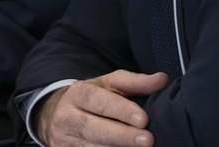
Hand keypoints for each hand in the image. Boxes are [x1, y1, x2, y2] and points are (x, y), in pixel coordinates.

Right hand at [37, 70, 167, 146]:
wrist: (57, 115)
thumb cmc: (92, 99)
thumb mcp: (109, 85)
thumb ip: (135, 82)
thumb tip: (162, 79)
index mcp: (78, 94)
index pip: (98, 100)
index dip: (120, 109)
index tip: (143, 119)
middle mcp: (68, 117)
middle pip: (94, 128)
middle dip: (122, 136)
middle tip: (147, 140)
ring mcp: (65, 140)